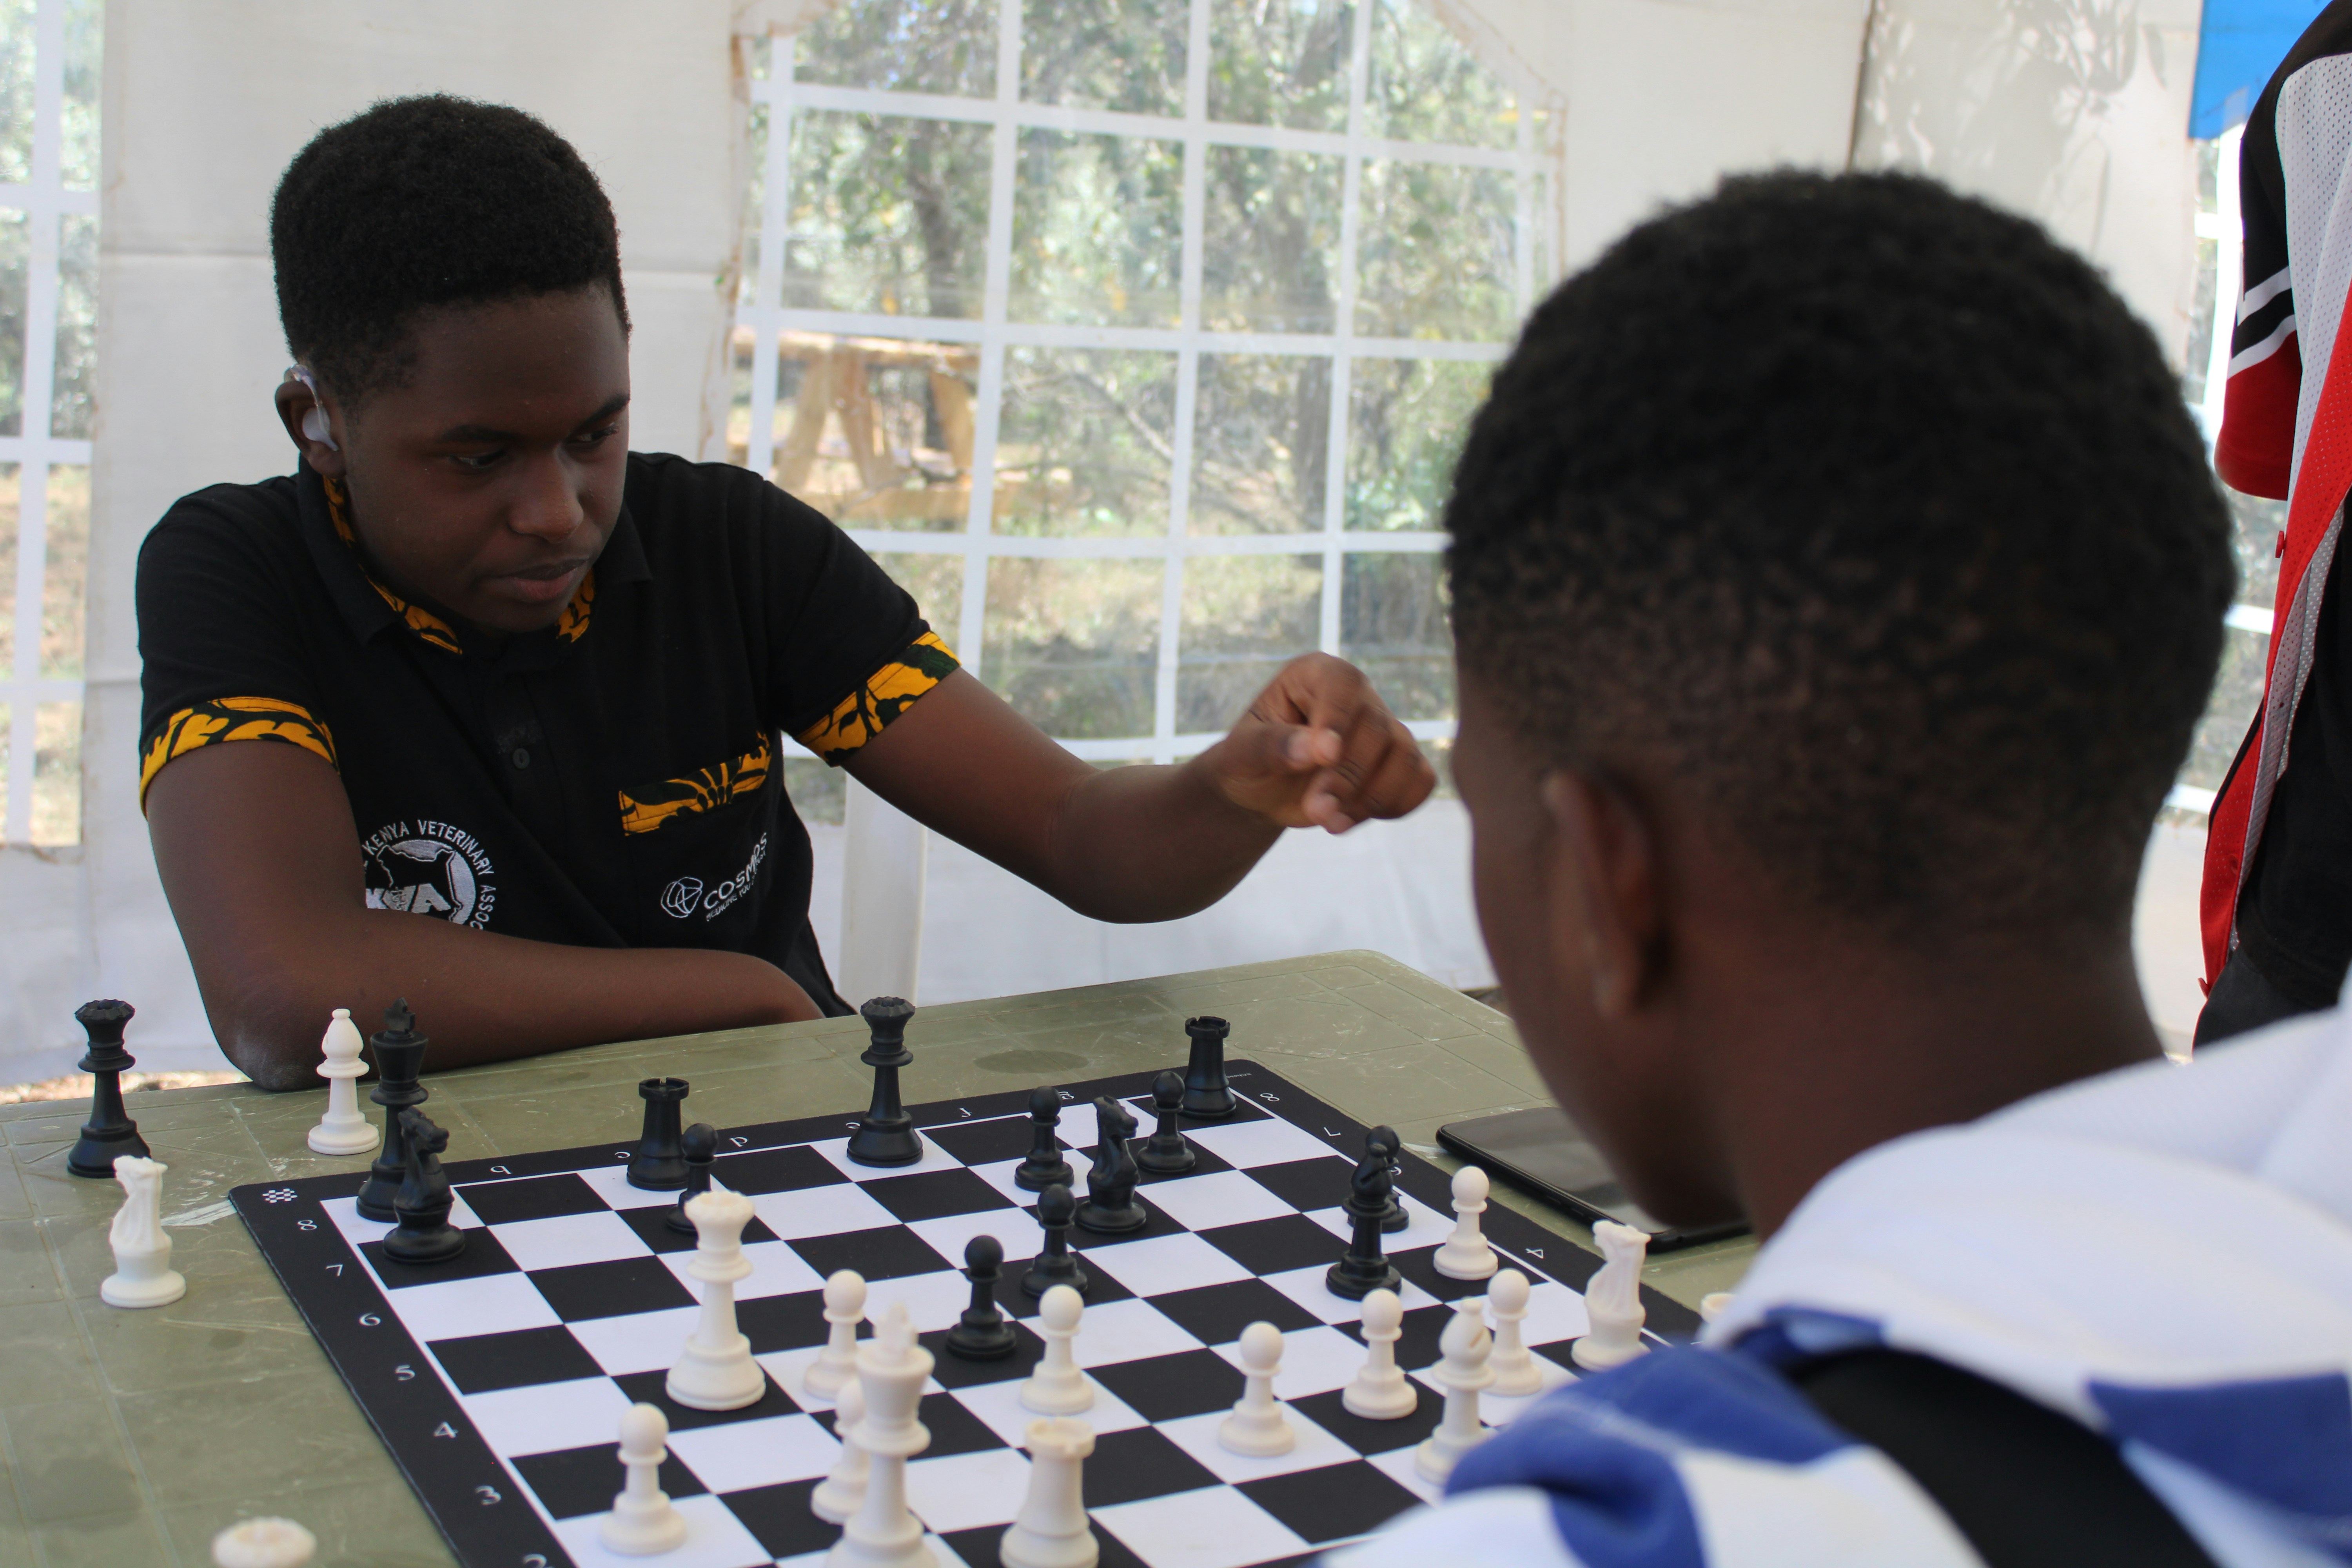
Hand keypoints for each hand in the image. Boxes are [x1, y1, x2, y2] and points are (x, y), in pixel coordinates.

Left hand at [1204, 654, 1437, 831]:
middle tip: (1316, 810)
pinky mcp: (1399, 762)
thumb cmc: (1248, 761)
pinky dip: (1393, 805)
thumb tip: (1317, 750)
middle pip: (1376, 727)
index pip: (1342, 683)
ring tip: (1330, 822)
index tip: (1324, 756)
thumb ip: (1273, 745)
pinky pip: (1420, 780)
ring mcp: (1383, 728)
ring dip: (1371, 797)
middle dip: (1347, 776)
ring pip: (1404, 756)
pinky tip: (1353, 817)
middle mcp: (1357, 696)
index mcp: (1315, 675)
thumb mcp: (1242, 754)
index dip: (1338, 717)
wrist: (1263, 791)